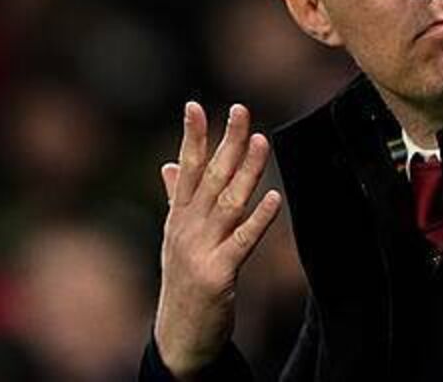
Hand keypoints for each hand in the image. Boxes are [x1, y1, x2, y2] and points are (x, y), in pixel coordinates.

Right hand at [153, 102, 282, 377]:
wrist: (178, 336)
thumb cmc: (182, 282)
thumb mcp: (175, 238)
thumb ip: (174, 199)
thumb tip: (167, 164)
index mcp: (178, 217)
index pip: (185, 169)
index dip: (191, 137)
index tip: (195, 106)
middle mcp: (187, 229)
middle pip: (210, 177)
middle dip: (226, 142)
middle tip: (241, 109)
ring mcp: (201, 250)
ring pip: (229, 202)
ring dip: (247, 170)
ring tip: (262, 140)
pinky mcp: (219, 273)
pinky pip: (243, 241)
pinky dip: (259, 219)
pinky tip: (275, 198)